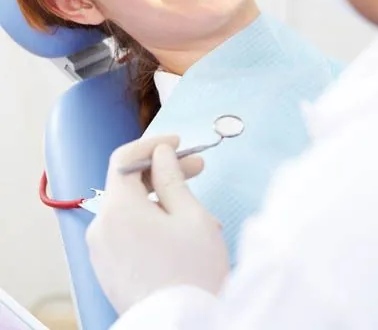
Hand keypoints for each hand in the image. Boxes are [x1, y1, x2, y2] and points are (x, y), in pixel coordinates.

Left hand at [86, 135, 229, 314]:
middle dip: (163, 173)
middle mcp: (101, 228)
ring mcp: (101, 251)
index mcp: (118, 210)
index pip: (124, 159)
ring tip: (199, 214)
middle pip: (128, 184)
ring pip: (131, 210)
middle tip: (195, 168)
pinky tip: (180, 233)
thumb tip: (160, 154)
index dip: (152, 144)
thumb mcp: (191, 216)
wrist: (184, 327)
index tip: (175, 143)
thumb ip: (172, 177)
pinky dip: (150, 224)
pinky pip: (127, 233)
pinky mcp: (108, 269)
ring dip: (162, 202)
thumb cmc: (191, 275)